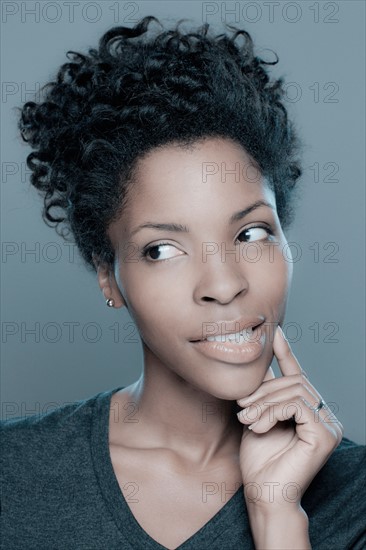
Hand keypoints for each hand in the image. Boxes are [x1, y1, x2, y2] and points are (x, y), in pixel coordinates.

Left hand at [237, 325, 343, 513]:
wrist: (263, 493)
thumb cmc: (259, 460)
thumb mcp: (257, 417)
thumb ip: (263, 393)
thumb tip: (260, 363)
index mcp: (308, 411)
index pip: (298, 376)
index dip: (286, 353)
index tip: (275, 333)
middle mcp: (324, 416)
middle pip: (294, 382)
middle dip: (263, 390)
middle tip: (241, 407)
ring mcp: (328, 426)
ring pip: (294, 392)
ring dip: (263, 403)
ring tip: (246, 419)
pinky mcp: (325, 435)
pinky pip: (297, 406)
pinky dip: (272, 412)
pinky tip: (259, 426)